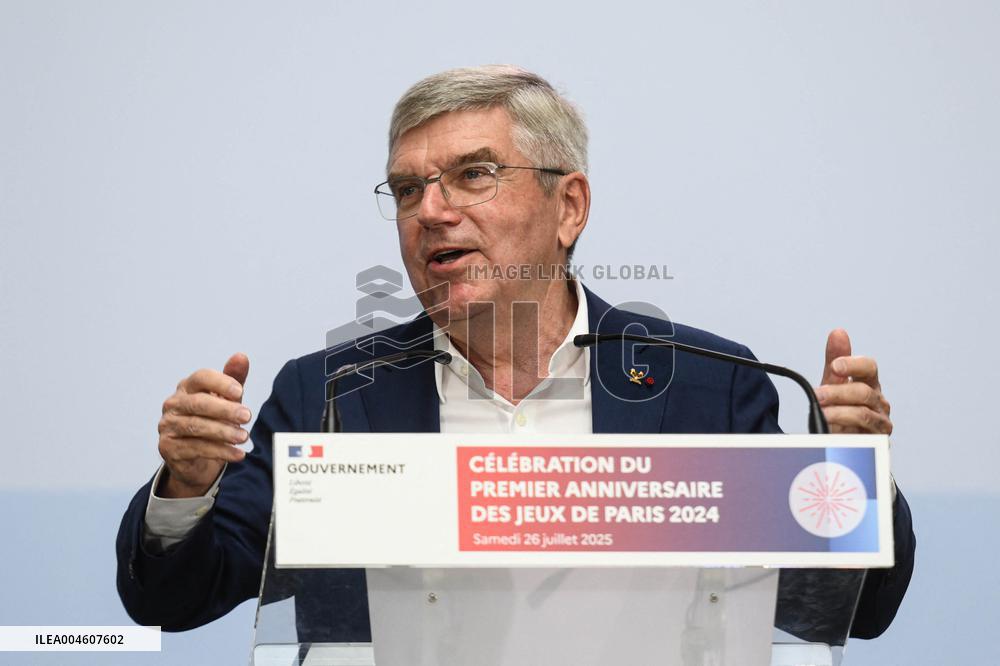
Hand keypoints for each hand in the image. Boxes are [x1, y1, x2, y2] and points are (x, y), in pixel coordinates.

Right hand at [157, 353, 251, 497]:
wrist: (196, 458)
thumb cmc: (213, 421)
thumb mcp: (226, 400)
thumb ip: (234, 379)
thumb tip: (241, 356)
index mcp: (187, 388)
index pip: (201, 378)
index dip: (220, 382)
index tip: (240, 392)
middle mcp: (173, 404)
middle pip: (198, 403)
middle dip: (225, 409)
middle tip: (247, 416)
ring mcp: (168, 426)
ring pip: (196, 426)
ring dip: (223, 432)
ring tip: (244, 437)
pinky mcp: (168, 448)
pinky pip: (196, 449)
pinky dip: (220, 451)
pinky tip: (238, 454)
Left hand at [816, 329, 891, 434]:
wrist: (839, 441)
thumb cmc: (840, 409)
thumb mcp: (833, 382)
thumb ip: (836, 358)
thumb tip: (838, 332)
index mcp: (869, 383)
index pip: (869, 367)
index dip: (854, 364)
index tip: (835, 365)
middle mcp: (878, 402)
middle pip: (863, 392)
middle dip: (838, 392)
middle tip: (817, 394)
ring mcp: (880, 422)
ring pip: (864, 413)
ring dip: (839, 412)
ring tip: (821, 412)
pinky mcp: (877, 442)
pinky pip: (863, 435)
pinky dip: (847, 430)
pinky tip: (832, 429)